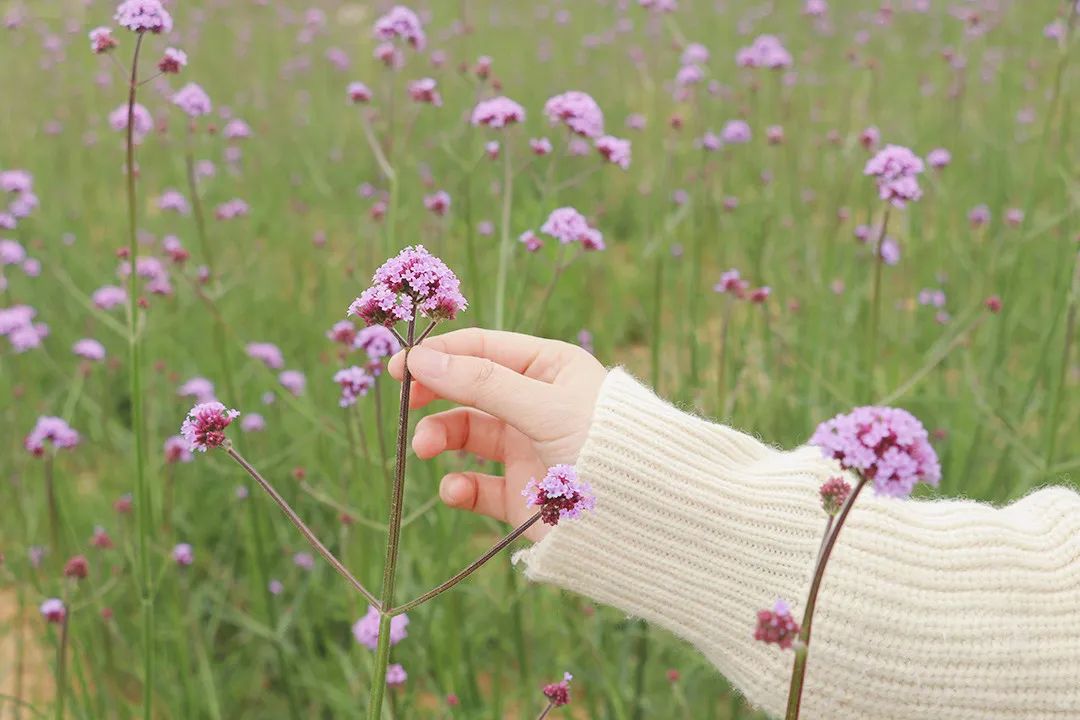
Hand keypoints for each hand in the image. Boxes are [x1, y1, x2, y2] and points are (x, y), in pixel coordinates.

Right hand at [388, 328, 606, 540]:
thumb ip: (481, 382)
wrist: (640, 519)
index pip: (483, 349)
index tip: (400, 367)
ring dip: (439, 437)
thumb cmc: (602, 444)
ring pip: (466, 435)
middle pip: (468, 390)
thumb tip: (419, 359)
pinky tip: (456, 490)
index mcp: (549, 368)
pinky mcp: (520, 492)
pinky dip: (460, 486)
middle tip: (405, 404)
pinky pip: (477, 485)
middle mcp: (535, 404)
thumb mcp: (542, 406)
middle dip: (436, 396)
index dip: (441, 354)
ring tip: (423, 448)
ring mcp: (527, 448)